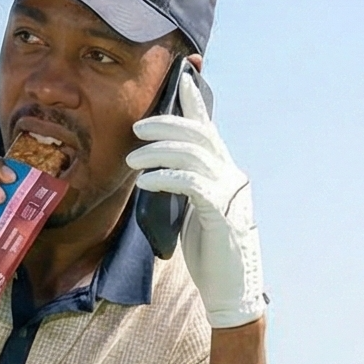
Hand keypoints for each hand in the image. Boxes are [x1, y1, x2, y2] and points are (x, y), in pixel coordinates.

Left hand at [127, 73, 266, 328]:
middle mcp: (230, 175)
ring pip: (193, 155)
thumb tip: (159, 173)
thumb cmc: (210, 252)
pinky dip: (166, 177)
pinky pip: (191, 184)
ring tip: (132, 159)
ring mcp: (228, 192)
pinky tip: (145, 181)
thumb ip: (185, 188)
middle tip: (137, 127)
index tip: (183, 75)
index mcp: (224, 172)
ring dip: (159, 152)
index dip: (195, 101)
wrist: (231, 287)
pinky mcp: (221, 213)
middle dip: (167, 124)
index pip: (208, 128)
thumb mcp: (194, 212)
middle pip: (199, 134)